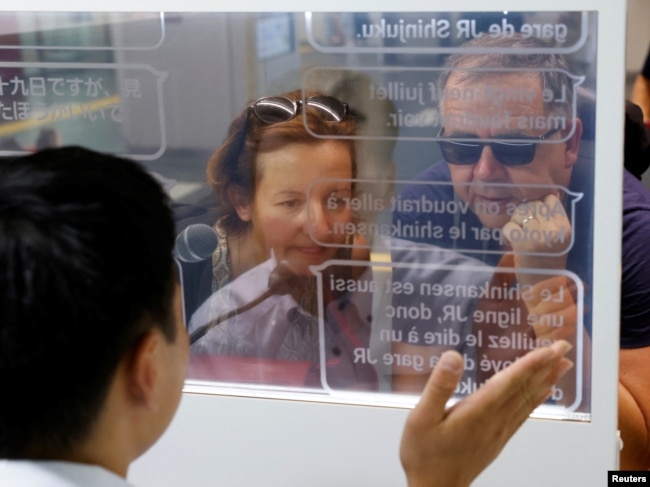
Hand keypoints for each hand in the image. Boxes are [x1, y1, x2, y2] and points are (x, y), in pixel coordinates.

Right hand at [400, 340, 572, 486]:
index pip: (509, 383)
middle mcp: (494, 421)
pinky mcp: (497, 438)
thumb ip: (439, 386)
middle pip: (525, 389)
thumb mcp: (421, 417)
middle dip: (546, 366)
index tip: (548, 348)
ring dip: (546, 380)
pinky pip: (523, 414)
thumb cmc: (425, 454)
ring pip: (528, 401)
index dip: (530, 364)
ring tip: (563, 364)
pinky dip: (536, 400)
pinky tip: (543, 392)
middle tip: (563, 346)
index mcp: (477, 412)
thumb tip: (453, 357)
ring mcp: (498, 431)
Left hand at [502, 194, 571, 285]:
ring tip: (519, 235)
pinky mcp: (523, 244)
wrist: (544, 288)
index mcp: (565, 227)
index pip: (550, 200)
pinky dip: (506, 233)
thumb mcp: (557, 239)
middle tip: (523, 228)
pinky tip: (512, 242)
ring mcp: (539, 237)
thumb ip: (552, 219)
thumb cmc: (548, 262)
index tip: (535, 218)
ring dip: (515, 222)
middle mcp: (554, 230)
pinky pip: (509, 227)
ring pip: (520, 213)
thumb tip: (544, 197)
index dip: (539, 206)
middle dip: (524, 213)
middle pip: (533, 205)